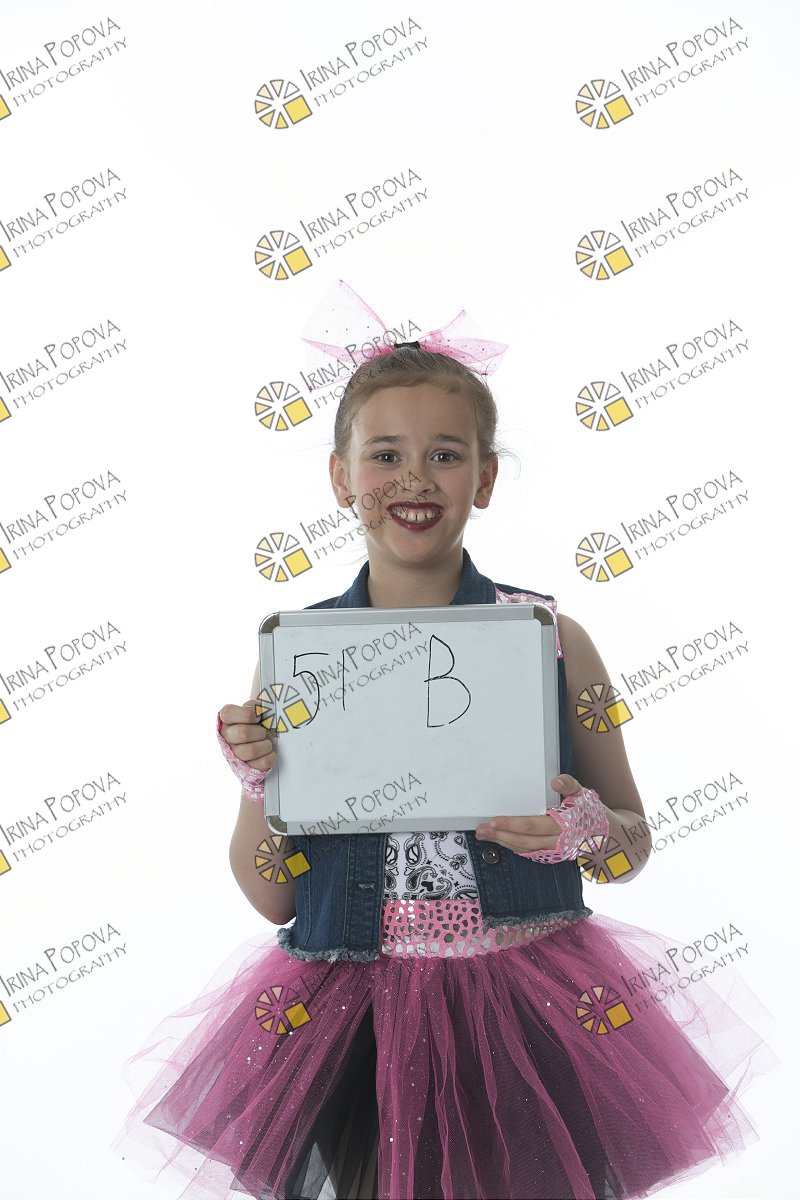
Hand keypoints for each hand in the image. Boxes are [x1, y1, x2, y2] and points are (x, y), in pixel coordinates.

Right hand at [219, 698, 276, 773]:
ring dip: (265, 745)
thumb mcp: (253, 710)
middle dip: (259, 732)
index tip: (257, 717)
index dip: (247, 714)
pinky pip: (260, 764)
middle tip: (263, 732)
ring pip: (251, 751)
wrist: (257, 741)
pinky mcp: (245, 767)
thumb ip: (255, 707)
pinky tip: (269, 752)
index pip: (228, 713)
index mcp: (227, 720)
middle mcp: (226, 736)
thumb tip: (259, 710)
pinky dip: (270, 757)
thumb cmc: (255, 723)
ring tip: (267, 743)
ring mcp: (234, 753)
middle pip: (243, 733)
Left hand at [475, 775, 608, 861]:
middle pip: (524, 841)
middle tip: (481, 830)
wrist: (609, 839)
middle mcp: (558, 842)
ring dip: (503, 843)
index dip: (512, 824)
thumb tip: (555, 780)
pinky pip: (529, 853)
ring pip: (524, 849)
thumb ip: (570, 785)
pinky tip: (500, 840)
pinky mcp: (552, 856)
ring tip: (484, 835)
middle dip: (500, 836)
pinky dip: (513, 847)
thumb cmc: (593, 813)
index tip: (493, 820)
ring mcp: (554, 852)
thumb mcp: (585, 795)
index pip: (533, 826)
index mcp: (564, 826)